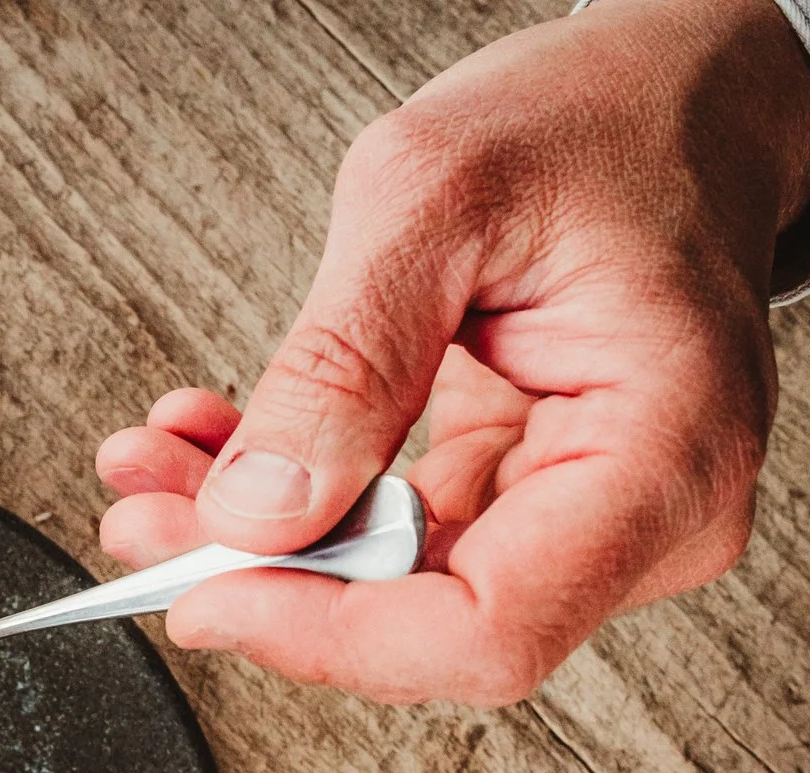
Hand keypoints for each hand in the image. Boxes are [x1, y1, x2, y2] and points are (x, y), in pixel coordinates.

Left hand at [97, 0, 809, 704]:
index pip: (490, 631)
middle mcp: (644, 516)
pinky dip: (291, 497)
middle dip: (264, 579)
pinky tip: (215, 447)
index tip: (208, 592)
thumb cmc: (594, 122)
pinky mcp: (521, 499)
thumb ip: (343, 364)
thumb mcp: (437, 197)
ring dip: (254, 540)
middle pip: (426, 627)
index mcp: (668, 452)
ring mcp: (581, 518)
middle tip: (142, 514)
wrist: (664, 100)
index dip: (331, 635)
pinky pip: (384, 538)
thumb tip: (256, 514)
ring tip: (155, 464)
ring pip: (387, 592)